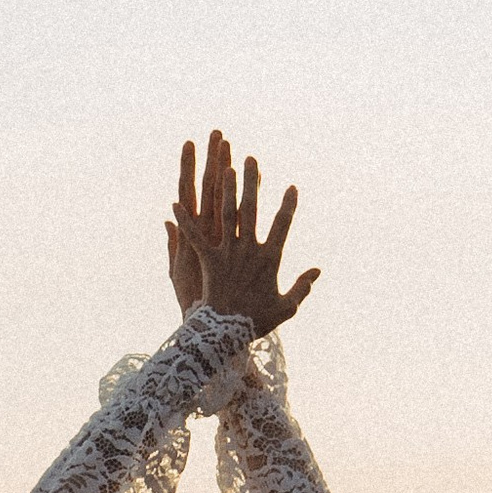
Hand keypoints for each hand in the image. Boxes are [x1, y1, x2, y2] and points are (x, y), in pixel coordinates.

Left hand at [164, 131, 319, 334]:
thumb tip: (318, 270)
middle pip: (251, 209)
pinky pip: (194, 238)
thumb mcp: (287, 308)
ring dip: (225, 189)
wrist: (229, 334)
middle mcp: (248, 250)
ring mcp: (227, 253)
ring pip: (225, 214)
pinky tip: (173, 203)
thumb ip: (303, 287)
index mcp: (270, 259)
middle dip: (252, 182)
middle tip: (251, 158)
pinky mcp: (207, 261)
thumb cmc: (258, 322)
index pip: (282, 226)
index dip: (288, 206)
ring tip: (224, 166)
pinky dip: (183, 222)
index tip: (293, 187)